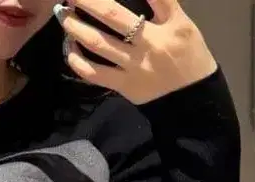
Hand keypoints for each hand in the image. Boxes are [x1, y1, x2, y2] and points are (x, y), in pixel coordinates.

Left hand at [55, 0, 217, 104]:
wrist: (191, 99)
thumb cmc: (188, 56)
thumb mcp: (182, 24)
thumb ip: (163, 4)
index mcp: (169, 25)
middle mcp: (149, 44)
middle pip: (113, 17)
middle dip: (89, 1)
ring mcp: (133, 67)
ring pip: (98, 44)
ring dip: (76, 27)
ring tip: (63, 14)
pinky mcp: (123, 85)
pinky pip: (94, 73)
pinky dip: (78, 60)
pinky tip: (70, 48)